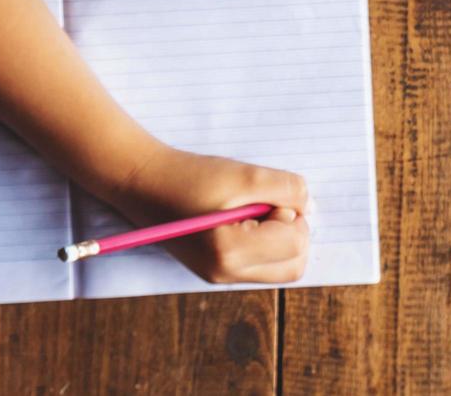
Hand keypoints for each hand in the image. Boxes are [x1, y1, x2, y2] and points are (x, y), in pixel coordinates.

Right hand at [107, 143, 311, 283]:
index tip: (271, 196)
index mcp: (230, 254)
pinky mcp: (216, 269)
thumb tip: (308, 207)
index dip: (294, 215)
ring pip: (279, 267)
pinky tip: (242, 217)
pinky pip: (259, 263)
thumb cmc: (189, 176)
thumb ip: (285, 189)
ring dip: (279, 237)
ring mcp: (219, 276)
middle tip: (266, 203)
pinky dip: (263, 241)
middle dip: (292, 232)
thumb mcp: (244, 175)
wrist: (143, 182)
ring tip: (251, 209)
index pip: (295, 245)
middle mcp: (225, 274)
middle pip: (293, 266)